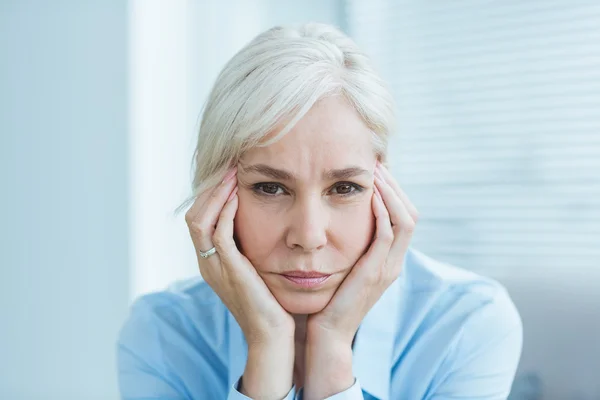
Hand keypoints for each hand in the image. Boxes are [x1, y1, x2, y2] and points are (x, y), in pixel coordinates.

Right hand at [185, 165, 294, 398]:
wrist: (273, 337)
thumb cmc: (271, 303)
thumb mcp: (257, 269)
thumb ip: (252, 247)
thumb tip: (264, 221)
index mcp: (211, 261)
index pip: (200, 217)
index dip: (212, 193)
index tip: (231, 171)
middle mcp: (207, 262)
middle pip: (194, 214)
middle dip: (211, 187)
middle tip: (230, 164)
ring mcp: (214, 267)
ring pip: (200, 219)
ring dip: (216, 193)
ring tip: (233, 171)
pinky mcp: (228, 270)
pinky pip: (219, 233)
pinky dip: (225, 210)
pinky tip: (238, 195)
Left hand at [303, 161, 418, 398]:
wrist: (325, 334)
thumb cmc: (327, 299)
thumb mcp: (342, 267)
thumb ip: (346, 246)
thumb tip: (333, 217)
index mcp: (388, 260)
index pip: (404, 215)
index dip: (393, 191)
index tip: (374, 170)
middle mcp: (394, 262)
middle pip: (410, 212)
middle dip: (394, 185)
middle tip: (376, 163)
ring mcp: (388, 268)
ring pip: (404, 219)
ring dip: (390, 192)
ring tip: (374, 171)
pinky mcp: (375, 272)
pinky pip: (387, 235)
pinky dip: (382, 212)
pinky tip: (368, 195)